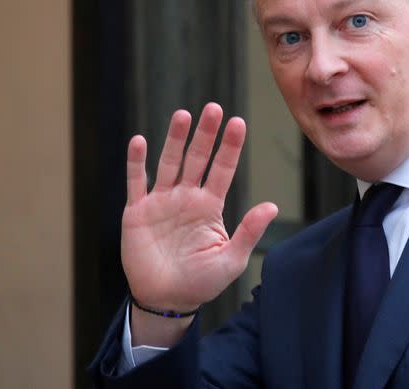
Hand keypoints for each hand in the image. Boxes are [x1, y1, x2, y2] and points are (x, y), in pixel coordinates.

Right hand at [121, 103, 277, 314]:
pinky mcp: (137, 212)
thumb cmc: (201, 282)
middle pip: (197, 159)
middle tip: (213, 108)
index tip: (238, 122)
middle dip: (205, 134)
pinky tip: (140, 141)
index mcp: (210, 206)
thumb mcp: (231, 259)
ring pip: (169, 163)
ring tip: (183, 115)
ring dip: (175, 140)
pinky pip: (136, 182)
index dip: (230, 147)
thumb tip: (272, 206)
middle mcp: (187, 197)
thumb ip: (249, 232)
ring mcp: (161, 202)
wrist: (166, 300)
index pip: (223, 169)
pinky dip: (137, 162)